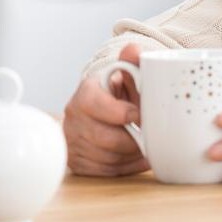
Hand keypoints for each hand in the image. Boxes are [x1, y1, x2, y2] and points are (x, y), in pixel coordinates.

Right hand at [63, 43, 148, 176]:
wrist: (96, 115)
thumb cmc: (116, 97)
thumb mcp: (124, 78)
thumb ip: (132, 64)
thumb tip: (134, 50)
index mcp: (85, 94)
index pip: (95, 105)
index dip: (121, 113)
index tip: (139, 115)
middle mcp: (73, 118)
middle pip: (106, 139)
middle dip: (132, 140)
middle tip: (147, 136)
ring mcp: (73, 141)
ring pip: (109, 159)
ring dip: (132, 156)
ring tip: (143, 146)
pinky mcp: (78, 163)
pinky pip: (106, 172)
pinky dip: (126, 167)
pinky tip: (133, 157)